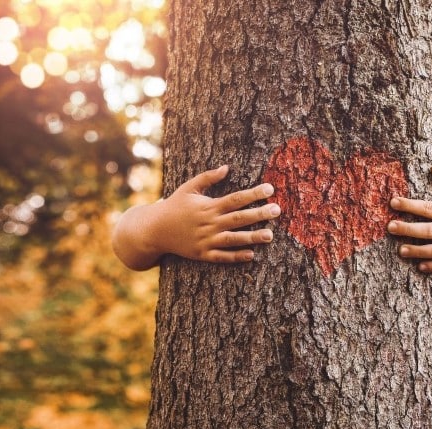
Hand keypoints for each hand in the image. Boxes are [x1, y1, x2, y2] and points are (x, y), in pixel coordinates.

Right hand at [112, 165, 280, 269]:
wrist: (154, 230)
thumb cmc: (174, 206)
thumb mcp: (188, 188)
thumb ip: (208, 178)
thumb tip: (227, 167)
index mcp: (208, 206)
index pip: (235, 198)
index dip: (254, 194)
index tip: (270, 189)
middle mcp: (209, 223)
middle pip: (239, 218)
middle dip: (259, 214)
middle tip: (278, 210)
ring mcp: (206, 240)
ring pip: (233, 239)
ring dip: (252, 237)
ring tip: (270, 235)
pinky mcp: (202, 254)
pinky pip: (222, 257)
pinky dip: (236, 256)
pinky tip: (251, 255)